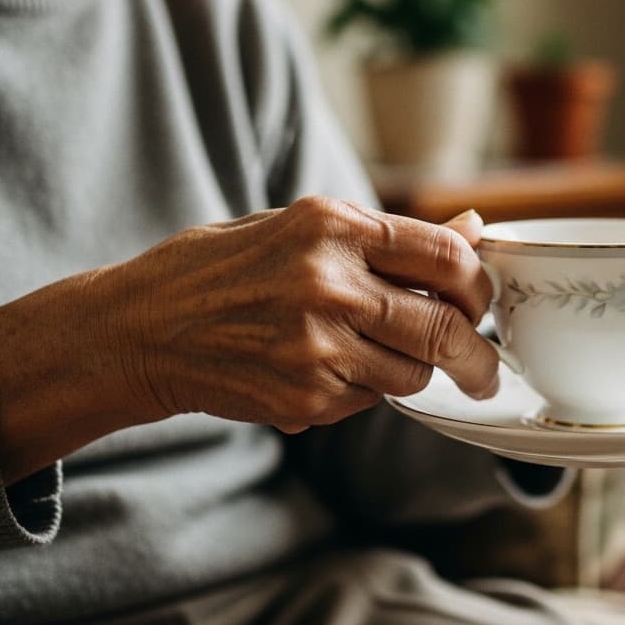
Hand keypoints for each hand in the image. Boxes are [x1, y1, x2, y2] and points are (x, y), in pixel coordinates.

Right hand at [0, 199, 497, 482]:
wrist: (137, 331)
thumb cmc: (217, 271)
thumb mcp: (297, 229)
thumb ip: (387, 236)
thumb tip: (471, 232)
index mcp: (329, 225)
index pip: (445, 256)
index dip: (480, 285)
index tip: (484, 304)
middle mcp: (327, 282)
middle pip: (444, 327)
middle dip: (479, 357)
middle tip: (487, 372)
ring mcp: (315, 345)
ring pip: (413, 373)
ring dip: (414, 371)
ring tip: (376, 356)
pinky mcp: (305, 396)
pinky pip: (369, 399)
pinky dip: (365, 389)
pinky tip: (324, 369)